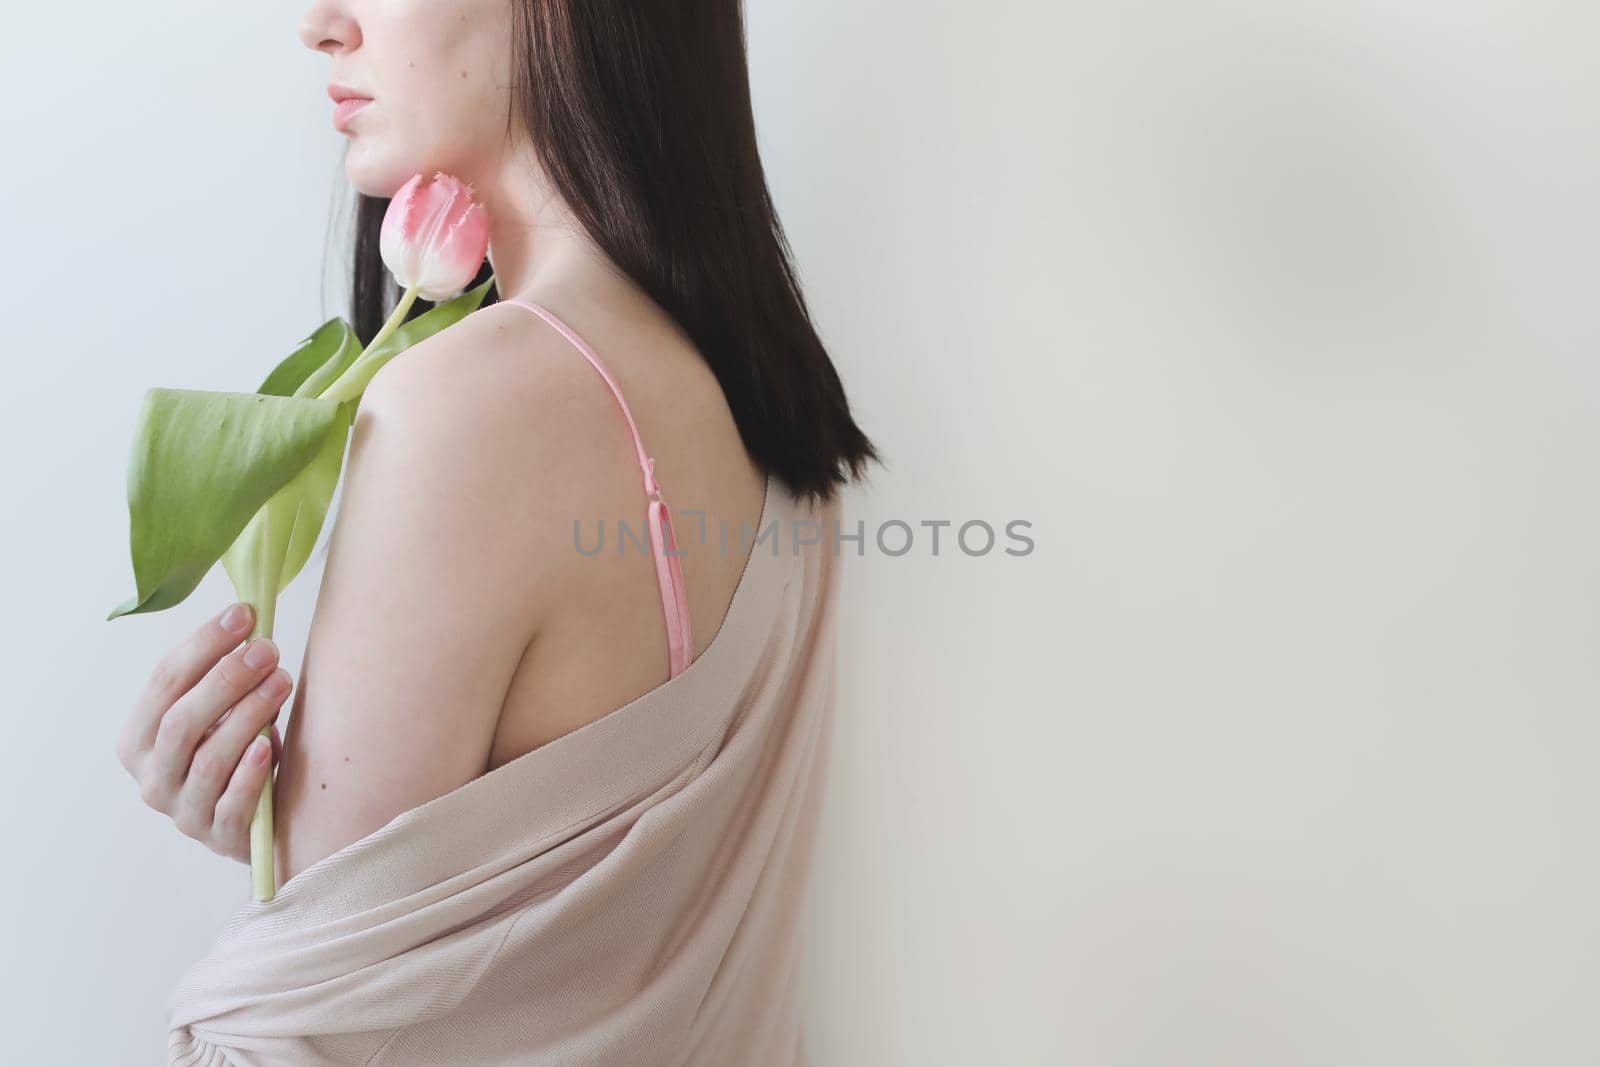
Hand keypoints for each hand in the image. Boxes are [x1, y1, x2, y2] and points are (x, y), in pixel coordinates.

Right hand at [116, 603, 292, 864]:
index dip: (202, 645)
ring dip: (246, 716)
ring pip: (208, 761)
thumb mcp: (220, 716)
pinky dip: (250, 773)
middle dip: (225, 679)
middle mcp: (152, 779)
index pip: (163, 683)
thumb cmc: (239, 753)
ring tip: (282, 681)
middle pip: (180, 722)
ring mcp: (184, 813)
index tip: (244, 614)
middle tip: (268, 649)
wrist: (265, 823)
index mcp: (138, 741)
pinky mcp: (220, 839)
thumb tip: (249, 618)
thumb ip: (221, 679)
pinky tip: (271, 744)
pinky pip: (232, 805)